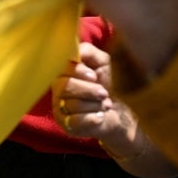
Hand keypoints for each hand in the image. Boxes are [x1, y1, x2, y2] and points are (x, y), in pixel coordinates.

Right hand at [51, 42, 177, 177]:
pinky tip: (100, 116)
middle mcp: (58, 90)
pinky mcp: (67, 126)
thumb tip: (75, 51)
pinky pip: (75, 121)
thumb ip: (88, 51)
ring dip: (94, 104)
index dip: (78, 71)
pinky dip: (92, 118)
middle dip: (88, 90)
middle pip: (65, 87)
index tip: (94, 75)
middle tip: (104, 93)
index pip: (61, 68)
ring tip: (105, 104)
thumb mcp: (101, 61)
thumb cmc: (108, 82)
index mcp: (64, 72)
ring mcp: (60, 109)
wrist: (119, 109)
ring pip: (72, 105)